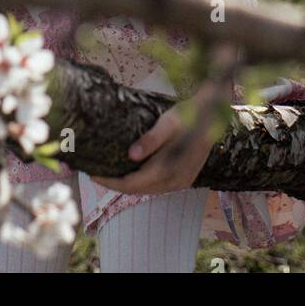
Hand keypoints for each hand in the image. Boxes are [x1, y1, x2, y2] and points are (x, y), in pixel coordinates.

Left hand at [89, 86, 232, 195]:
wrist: (212, 116)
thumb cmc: (188, 115)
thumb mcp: (167, 123)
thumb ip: (150, 141)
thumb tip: (130, 156)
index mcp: (168, 170)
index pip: (131, 184)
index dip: (110, 182)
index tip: (92, 174)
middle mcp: (174, 182)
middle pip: (137, 190)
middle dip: (115, 184)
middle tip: (95, 173)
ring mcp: (180, 182)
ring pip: (147, 190)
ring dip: (128, 184)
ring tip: (109, 173)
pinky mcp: (184, 179)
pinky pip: (156, 186)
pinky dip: (141, 182)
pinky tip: (132, 172)